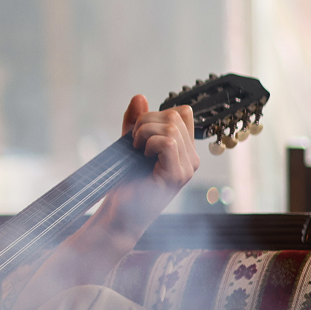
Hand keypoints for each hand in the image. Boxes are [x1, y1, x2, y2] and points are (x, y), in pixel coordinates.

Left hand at [104, 95, 199, 239]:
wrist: (119, 212)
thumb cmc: (125, 181)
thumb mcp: (128, 144)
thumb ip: (135, 122)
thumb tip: (140, 97)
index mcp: (184, 150)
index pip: (183, 112)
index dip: (156, 114)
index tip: (139, 133)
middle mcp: (191, 158)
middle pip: (176, 115)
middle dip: (146, 121)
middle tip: (133, 142)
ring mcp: (187, 168)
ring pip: (172, 126)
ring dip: (144, 132)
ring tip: (136, 149)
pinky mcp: (176, 176)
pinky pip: (169, 143)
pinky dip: (149, 143)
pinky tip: (142, 156)